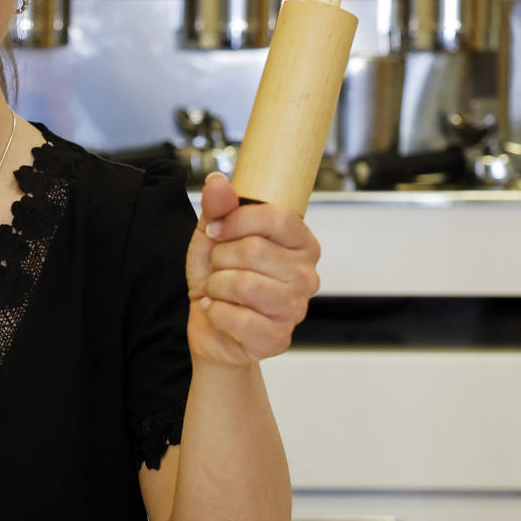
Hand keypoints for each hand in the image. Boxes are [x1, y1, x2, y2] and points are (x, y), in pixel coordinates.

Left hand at [185, 172, 320, 366]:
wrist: (214, 329)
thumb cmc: (221, 279)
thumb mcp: (214, 237)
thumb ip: (218, 207)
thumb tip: (218, 183)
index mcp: (300, 243)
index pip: (277, 217)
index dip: (236, 220)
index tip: (216, 230)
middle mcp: (307, 275)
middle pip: (254, 250)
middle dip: (220, 258)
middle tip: (218, 268)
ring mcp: (296, 308)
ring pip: (244, 284)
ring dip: (216, 286)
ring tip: (218, 290)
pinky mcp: (279, 338)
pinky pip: (238, 318)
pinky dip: (216, 313)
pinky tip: (219, 312)